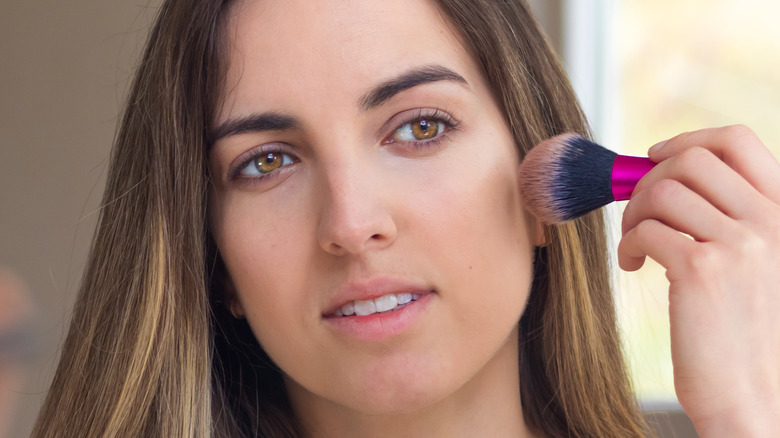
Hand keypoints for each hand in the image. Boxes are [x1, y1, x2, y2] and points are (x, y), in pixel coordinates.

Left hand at [617, 125, 779, 436]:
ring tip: (636, 246)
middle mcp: (769, 222)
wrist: (753, 394)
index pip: (738, 142)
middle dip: (648, 180)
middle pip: (689, 160)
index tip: (654, 157)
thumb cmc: (742, 331)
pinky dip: (628, 243)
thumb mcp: (754, 263)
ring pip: (661, 191)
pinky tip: (634, 265)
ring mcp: (739, 244)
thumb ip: (727, 217)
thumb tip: (664, 175)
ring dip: (633, 214)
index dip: (687, 140)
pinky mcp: (701, 271)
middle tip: (638, 214)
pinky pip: (646, 229)